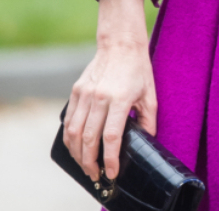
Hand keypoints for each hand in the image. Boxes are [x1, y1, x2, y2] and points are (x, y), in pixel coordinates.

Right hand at [63, 38, 156, 181]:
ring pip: (74, 132)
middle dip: (91, 162)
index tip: (112, 172)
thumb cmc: (137, 69)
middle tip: (96, 175)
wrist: (120, 43)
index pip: (111, 136)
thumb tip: (147, 141)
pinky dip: (69, 137)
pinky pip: (69, 120)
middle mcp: (99, 96)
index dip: (110, 159)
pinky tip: (75, 147)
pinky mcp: (76, 91)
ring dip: (77, 154)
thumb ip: (148, 120)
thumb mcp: (150, 94)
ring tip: (85, 165)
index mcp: (120, 98)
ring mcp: (85, 93)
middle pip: (89, 139)